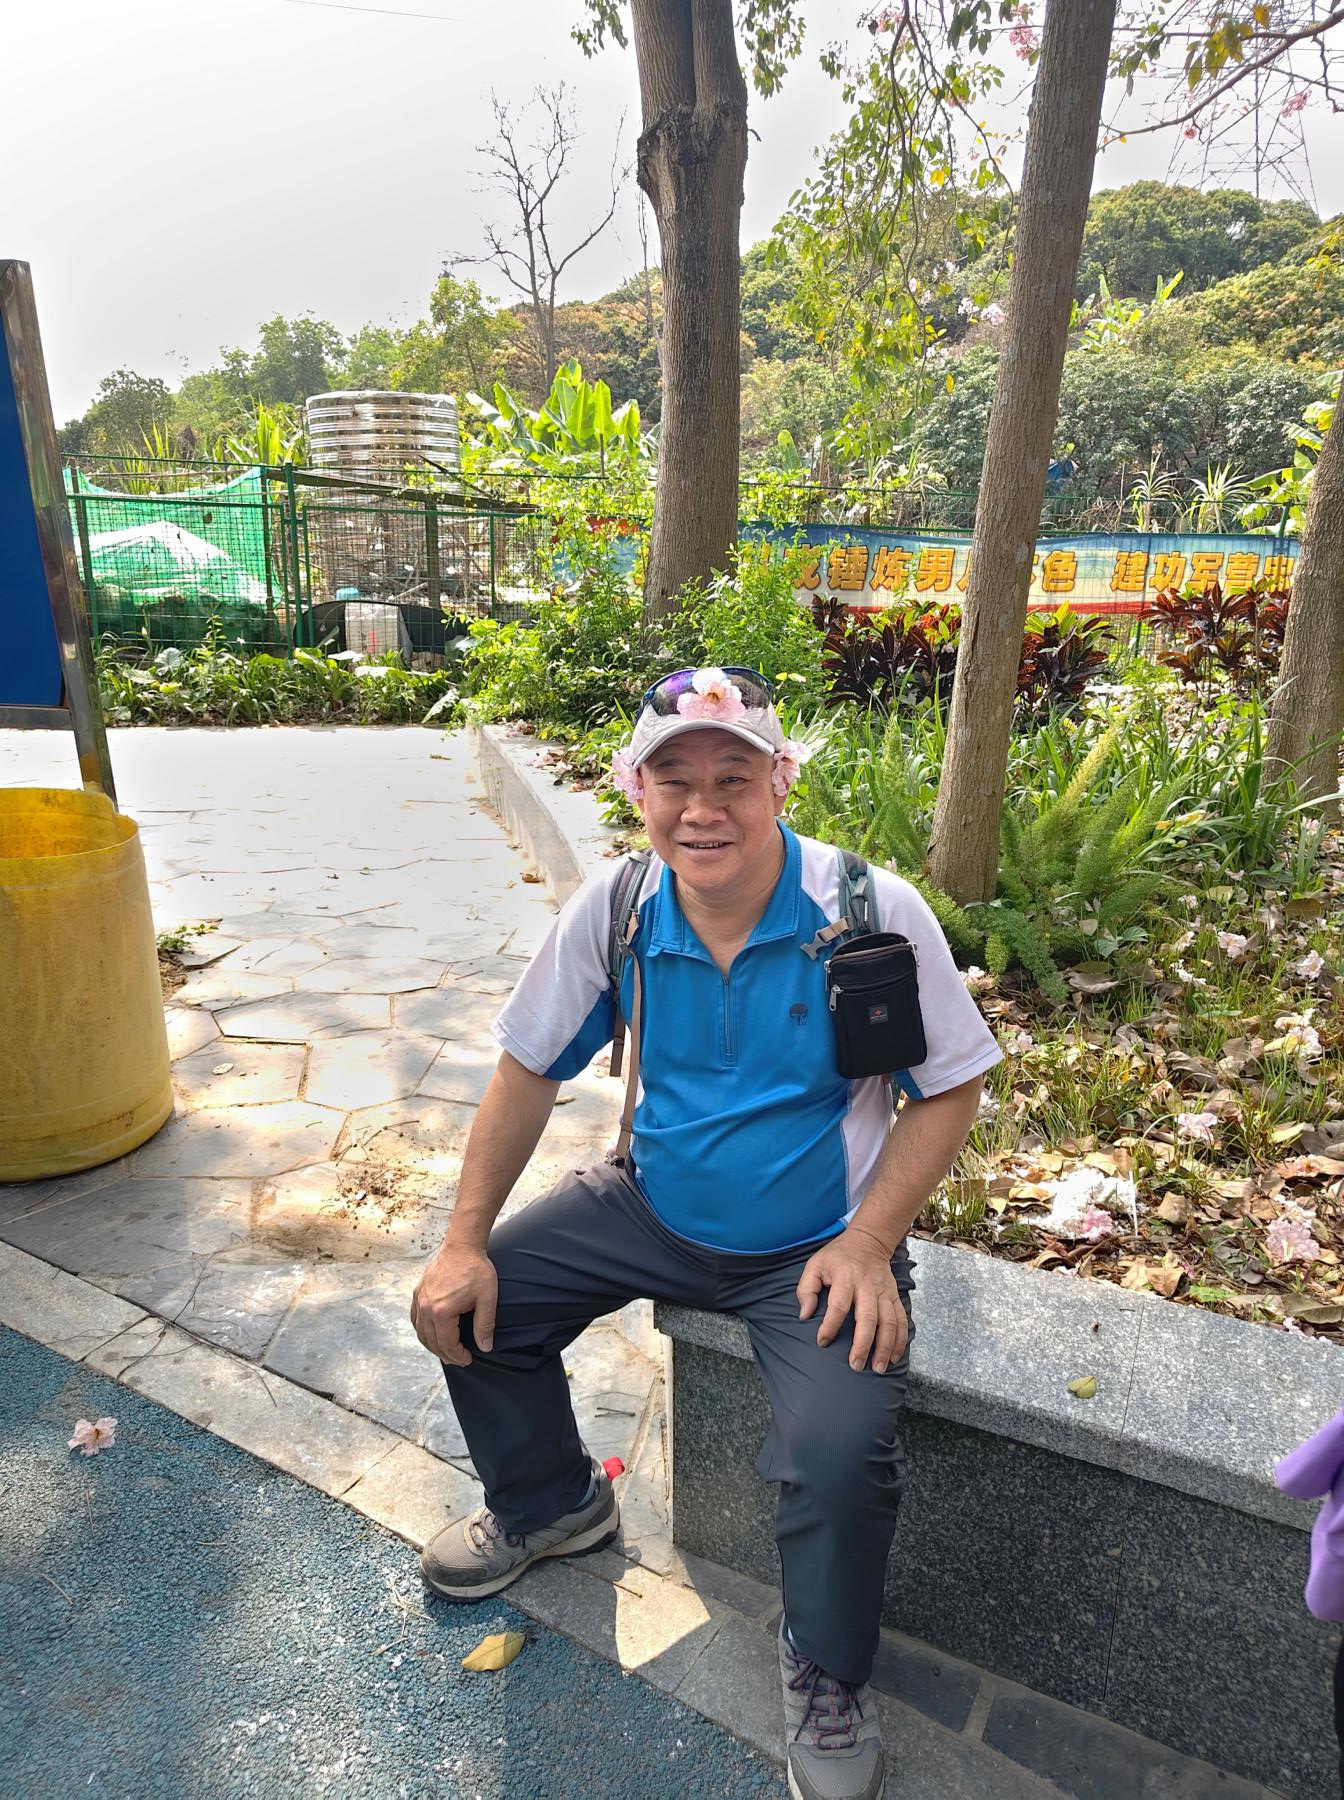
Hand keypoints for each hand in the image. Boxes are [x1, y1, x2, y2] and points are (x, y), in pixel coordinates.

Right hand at [410, 1243, 497, 1367]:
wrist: (462, 1245)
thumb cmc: (476, 1269)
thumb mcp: (487, 1298)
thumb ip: (485, 1325)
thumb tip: (485, 1347)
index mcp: (442, 1311)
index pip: (446, 1344)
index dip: (457, 1356)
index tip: (468, 1359)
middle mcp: (426, 1307)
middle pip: (432, 1342)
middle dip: (446, 1354)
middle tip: (460, 1359)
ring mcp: (419, 1299)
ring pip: (421, 1333)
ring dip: (433, 1345)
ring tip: (447, 1351)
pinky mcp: (418, 1292)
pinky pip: (415, 1319)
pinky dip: (422, 1331)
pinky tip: (433, 1334)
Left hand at [796, 1227, 907, 1373]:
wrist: (869, 1240)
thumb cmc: (838, 1256)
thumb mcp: (815, 1264)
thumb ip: (806, 1289)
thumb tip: (805, 1315)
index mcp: (845, 1278)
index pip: (838, 1306)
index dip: (830, 1326)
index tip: (823, 1342)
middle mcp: (867, 1286)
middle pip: (868, 1318)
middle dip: (863, 1344)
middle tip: (855, 1365)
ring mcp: (884, 1292)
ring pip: (889, 1322)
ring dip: (885, 1347)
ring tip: (878, 1368)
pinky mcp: (894, 1296)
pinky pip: (901, 1320)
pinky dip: (900, 1340)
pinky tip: (894, 1356)